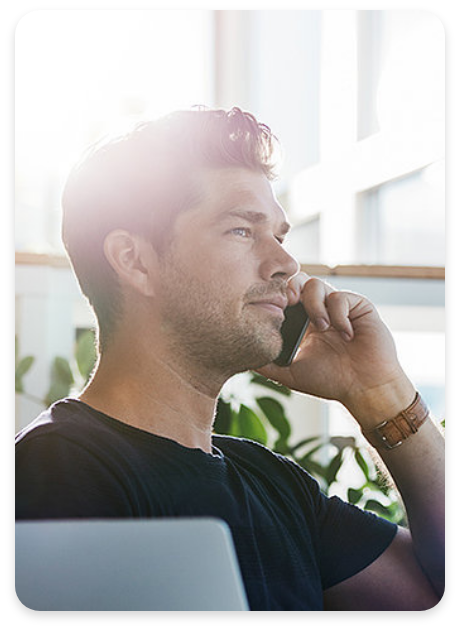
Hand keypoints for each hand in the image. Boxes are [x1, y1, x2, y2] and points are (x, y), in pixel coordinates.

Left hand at [259, 273, 415, 428]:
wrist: (365, 388)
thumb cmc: (331, 381)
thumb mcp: (290, 373)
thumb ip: (267, 364)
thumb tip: (242, 357)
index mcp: (303, 322)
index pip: (285, 296)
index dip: (277, 296)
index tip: (273, 306)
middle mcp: (320, 310)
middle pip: (299, 281)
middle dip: (290, 287)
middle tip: (289, 302)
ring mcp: (339, 307)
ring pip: (317, 284)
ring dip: (314, 304)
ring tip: (322, 327)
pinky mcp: (358, 306)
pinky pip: (341, 296)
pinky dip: (338, 314)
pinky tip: (345, 334)